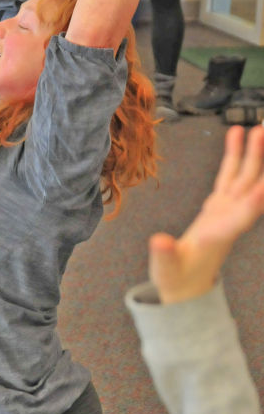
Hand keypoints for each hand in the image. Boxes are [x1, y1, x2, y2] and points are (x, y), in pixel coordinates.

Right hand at [149, 125, 263, 303]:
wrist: (186, 286)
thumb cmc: (177, 279)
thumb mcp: (166, 270)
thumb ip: (164, 255)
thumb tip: (159, 241)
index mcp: (218, 237)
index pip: (242, 217)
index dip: (254, 202)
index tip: (263, 188)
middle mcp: (229, 220)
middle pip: (249, 187)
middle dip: (258, 162)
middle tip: (263, 134)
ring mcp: (226, 210)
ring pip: (243, 177)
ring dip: (252, 153)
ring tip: (258, 128)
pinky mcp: (219, 204)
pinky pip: (229, 175)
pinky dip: (234, 155)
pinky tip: (236, 134)